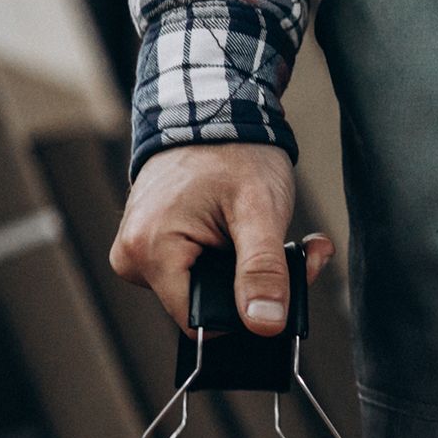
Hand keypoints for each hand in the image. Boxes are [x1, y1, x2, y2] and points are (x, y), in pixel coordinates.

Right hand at [110, 143, 335, 335]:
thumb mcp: (259, 212)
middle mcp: (135, 259)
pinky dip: (242, 257)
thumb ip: (262, 270)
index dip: (249, 312)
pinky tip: (266, 234)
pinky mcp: (158, 247)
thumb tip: (265, 325)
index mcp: (150, 253)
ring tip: (289, 238)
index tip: (289, 282)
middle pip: (209, 306)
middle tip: (303, 254)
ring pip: (212, 289)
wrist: (213, 112)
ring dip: (258, 270)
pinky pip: (203, 270)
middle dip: (263, 287)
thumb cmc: (233, 152)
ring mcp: (143, 253)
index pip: (201, 320)